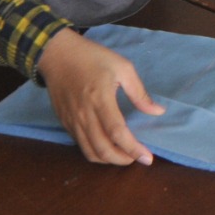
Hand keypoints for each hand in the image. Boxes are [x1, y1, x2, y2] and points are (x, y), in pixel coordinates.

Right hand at [37, 28, 165, 165]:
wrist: (57, 54)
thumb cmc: (92, 57)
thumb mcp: (122, 67)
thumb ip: (139, 93)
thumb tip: (158, 111)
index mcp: (100, 99)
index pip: (117, 133)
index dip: (133, 149)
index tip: (148, 158)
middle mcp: (84, 114)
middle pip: (102, 149)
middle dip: (122, 160)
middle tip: (138, 158)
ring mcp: (72, 121)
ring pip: (89, 152)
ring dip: (109, 160)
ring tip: (124, 155)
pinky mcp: (64, 122)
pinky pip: (80, 144)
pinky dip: (95, 152)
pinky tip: (107, 146)